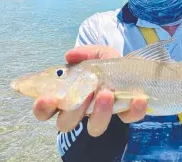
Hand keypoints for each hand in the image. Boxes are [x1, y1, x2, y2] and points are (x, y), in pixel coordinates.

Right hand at [32, 45, 147, 136]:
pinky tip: (138, 97)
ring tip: (107, 93)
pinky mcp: (126, 116)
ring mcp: (104, 115)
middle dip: (72, 112)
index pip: (47, 109)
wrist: (137, 70)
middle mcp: (84, 110)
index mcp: (71, 96)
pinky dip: (134, 110)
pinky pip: (128, 119)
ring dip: (100, 112)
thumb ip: (85, 53)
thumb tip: (70, 55)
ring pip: (95, 127)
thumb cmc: (110, 66)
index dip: (43, 108)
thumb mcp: (99, 54)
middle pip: (66, 123)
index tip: (47, 99)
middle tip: (84, 95)